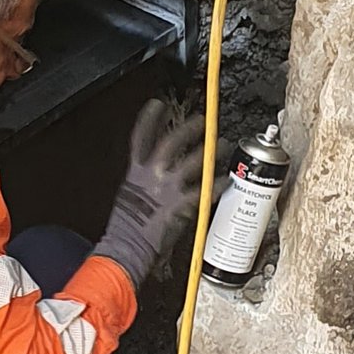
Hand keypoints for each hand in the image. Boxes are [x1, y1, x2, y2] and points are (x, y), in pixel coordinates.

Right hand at [90, 100, 209, 292]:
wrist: (126, 249)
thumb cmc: (124, 231)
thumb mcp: (128, 200)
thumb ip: (142, 185)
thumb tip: (153, 180)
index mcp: (134, 174)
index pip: (140, 138)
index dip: (149, 119)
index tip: (157, 104)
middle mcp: (151, 177)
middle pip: (172, 143)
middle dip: (187, 129)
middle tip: (202, 121)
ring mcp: (167, 190)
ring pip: (193, 163)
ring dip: (210, 152)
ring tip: (223, 144)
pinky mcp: (181, 205)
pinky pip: (205, 191)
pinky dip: (218, 185)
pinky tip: (229, 181)